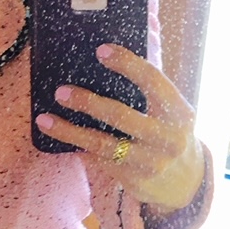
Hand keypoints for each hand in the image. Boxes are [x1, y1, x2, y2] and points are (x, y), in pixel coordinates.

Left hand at [35, 43, 204, 212]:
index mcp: (179, 113)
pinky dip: (77, 147)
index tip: (101, 51)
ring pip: (102, 144)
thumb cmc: (169, 134)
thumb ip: (151, 88)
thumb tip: (124, 45)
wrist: (184, 183)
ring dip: (69, 131)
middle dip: (88, 103)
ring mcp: (149, 162)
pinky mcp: (133, 179)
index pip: (153, 81)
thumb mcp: (172, 112)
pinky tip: (58, 138)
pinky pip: (98, 160)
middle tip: (61, 92)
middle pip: (121, 116)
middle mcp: (167, 139)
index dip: (128, 64)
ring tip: (45, 120)